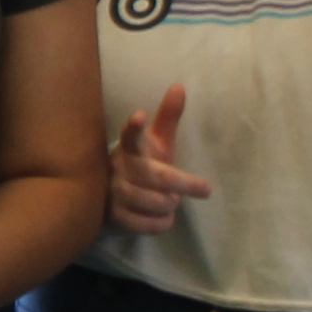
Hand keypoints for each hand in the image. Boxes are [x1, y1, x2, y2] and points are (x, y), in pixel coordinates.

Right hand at [104, 85, 211, 237]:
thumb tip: (180, 86)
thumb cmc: (140, 163)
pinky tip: (161, 216)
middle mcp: (118, 170)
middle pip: (158, 177)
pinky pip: (151, 225)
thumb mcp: (155, 142)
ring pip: (157, 203)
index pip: (130, 136)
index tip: (139, 116)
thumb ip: (167, 117)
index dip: (134, 128)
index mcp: (130, 149)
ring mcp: (114, 195)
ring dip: (171, 205)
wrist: (106, 197)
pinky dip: (163, 222)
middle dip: (184, 185)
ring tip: (170, 201)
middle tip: (205, 189)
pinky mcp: (114, 218)